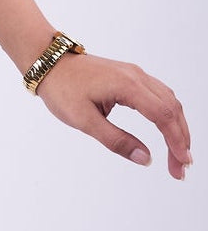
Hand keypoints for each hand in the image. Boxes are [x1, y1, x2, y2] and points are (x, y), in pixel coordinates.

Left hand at [35, 51, 191, 179]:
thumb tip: (145, 159)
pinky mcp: (129, 75)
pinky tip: (168, 130)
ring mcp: (134, 73)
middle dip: (180, 139)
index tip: (182, 164)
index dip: (176, 141)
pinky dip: (168, 114)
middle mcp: (136, 76)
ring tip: (178, 154)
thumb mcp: (84, 120)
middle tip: (181, 168)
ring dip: (177, 127)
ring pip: (168, 100)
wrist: (48, 62)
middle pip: (172, 108)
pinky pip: (158, 94)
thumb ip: (115, 140)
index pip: (163, 115)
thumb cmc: (62, 88)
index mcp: (127, 85)